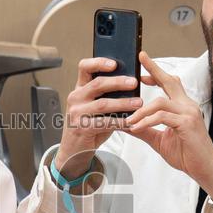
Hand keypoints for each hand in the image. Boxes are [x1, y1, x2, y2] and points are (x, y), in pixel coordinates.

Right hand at [54, 58, 140, 179]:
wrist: (73, 150)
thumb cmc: (88, 125)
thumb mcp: (93, 107)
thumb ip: (107, 96)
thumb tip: (131, 86)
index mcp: (79, 89)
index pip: (84, 67)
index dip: (99, 62)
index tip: (114, 63)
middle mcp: (76, 98)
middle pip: (97, 84)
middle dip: (118, 82)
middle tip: (134, 82)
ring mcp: (77, 113)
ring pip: (103, 104)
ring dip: (123, 103)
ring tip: (138, 103)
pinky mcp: (82, 128)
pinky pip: (105, 122)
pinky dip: (120, 122)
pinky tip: (131, 121)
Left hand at [125, 52, 212, 201]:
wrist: (205, 169)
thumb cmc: (187, 154)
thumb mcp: (159, 140)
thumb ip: (144, 130)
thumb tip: (125, 124)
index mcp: (182, 106)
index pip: (170, 84)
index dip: (156, 74)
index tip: (141, 72)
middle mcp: (187, 105)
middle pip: (169, 81)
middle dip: (154, 69)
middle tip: (140, 58)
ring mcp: (188, 113)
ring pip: (160, 101)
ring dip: (141, 110)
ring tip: (128, 120)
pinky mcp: (187, 123)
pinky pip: (162, 117)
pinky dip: (147, 121)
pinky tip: (137, 127)